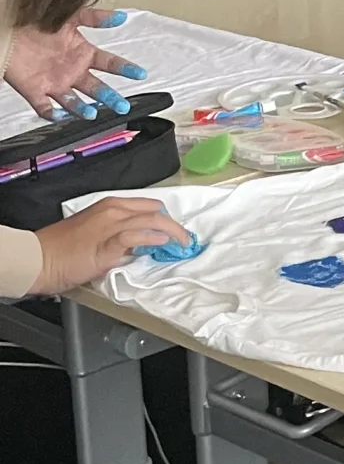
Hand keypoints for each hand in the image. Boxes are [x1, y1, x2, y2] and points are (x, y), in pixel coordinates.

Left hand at [3, 14, 141, 121]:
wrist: (7, 30)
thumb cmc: (36, 21)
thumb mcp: (70, 15)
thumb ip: (95, 17)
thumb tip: (120, 17)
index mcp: (83, 53)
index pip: (110, 64)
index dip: (125, 69)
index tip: (140, 74)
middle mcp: (72, 71)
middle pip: (97, 88)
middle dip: (111, 98)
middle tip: (122, 106)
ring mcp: (55, 83)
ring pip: (75, 102)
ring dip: (84, 109)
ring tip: (93, 113)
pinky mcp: (35, 91)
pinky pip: (46, 108)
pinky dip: (53, 115)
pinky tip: (61, 116)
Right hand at [28, 198, 189, 294]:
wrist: (38, 258)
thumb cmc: (62, 248)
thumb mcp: (95, 234)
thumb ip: (118, 235)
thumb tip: (140, 244)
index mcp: (110, 205)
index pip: (148, 206)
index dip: (165, 218)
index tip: (175, 231)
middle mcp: (113, 211)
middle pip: (155, 211)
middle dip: (175, 225)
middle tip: (185, 240)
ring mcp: (110, 226)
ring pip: (151, 220)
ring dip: (172, 232)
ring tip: (182, 244)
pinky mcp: (106, 245)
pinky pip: (135, 236)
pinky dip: (152, 238)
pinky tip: (162, 244)